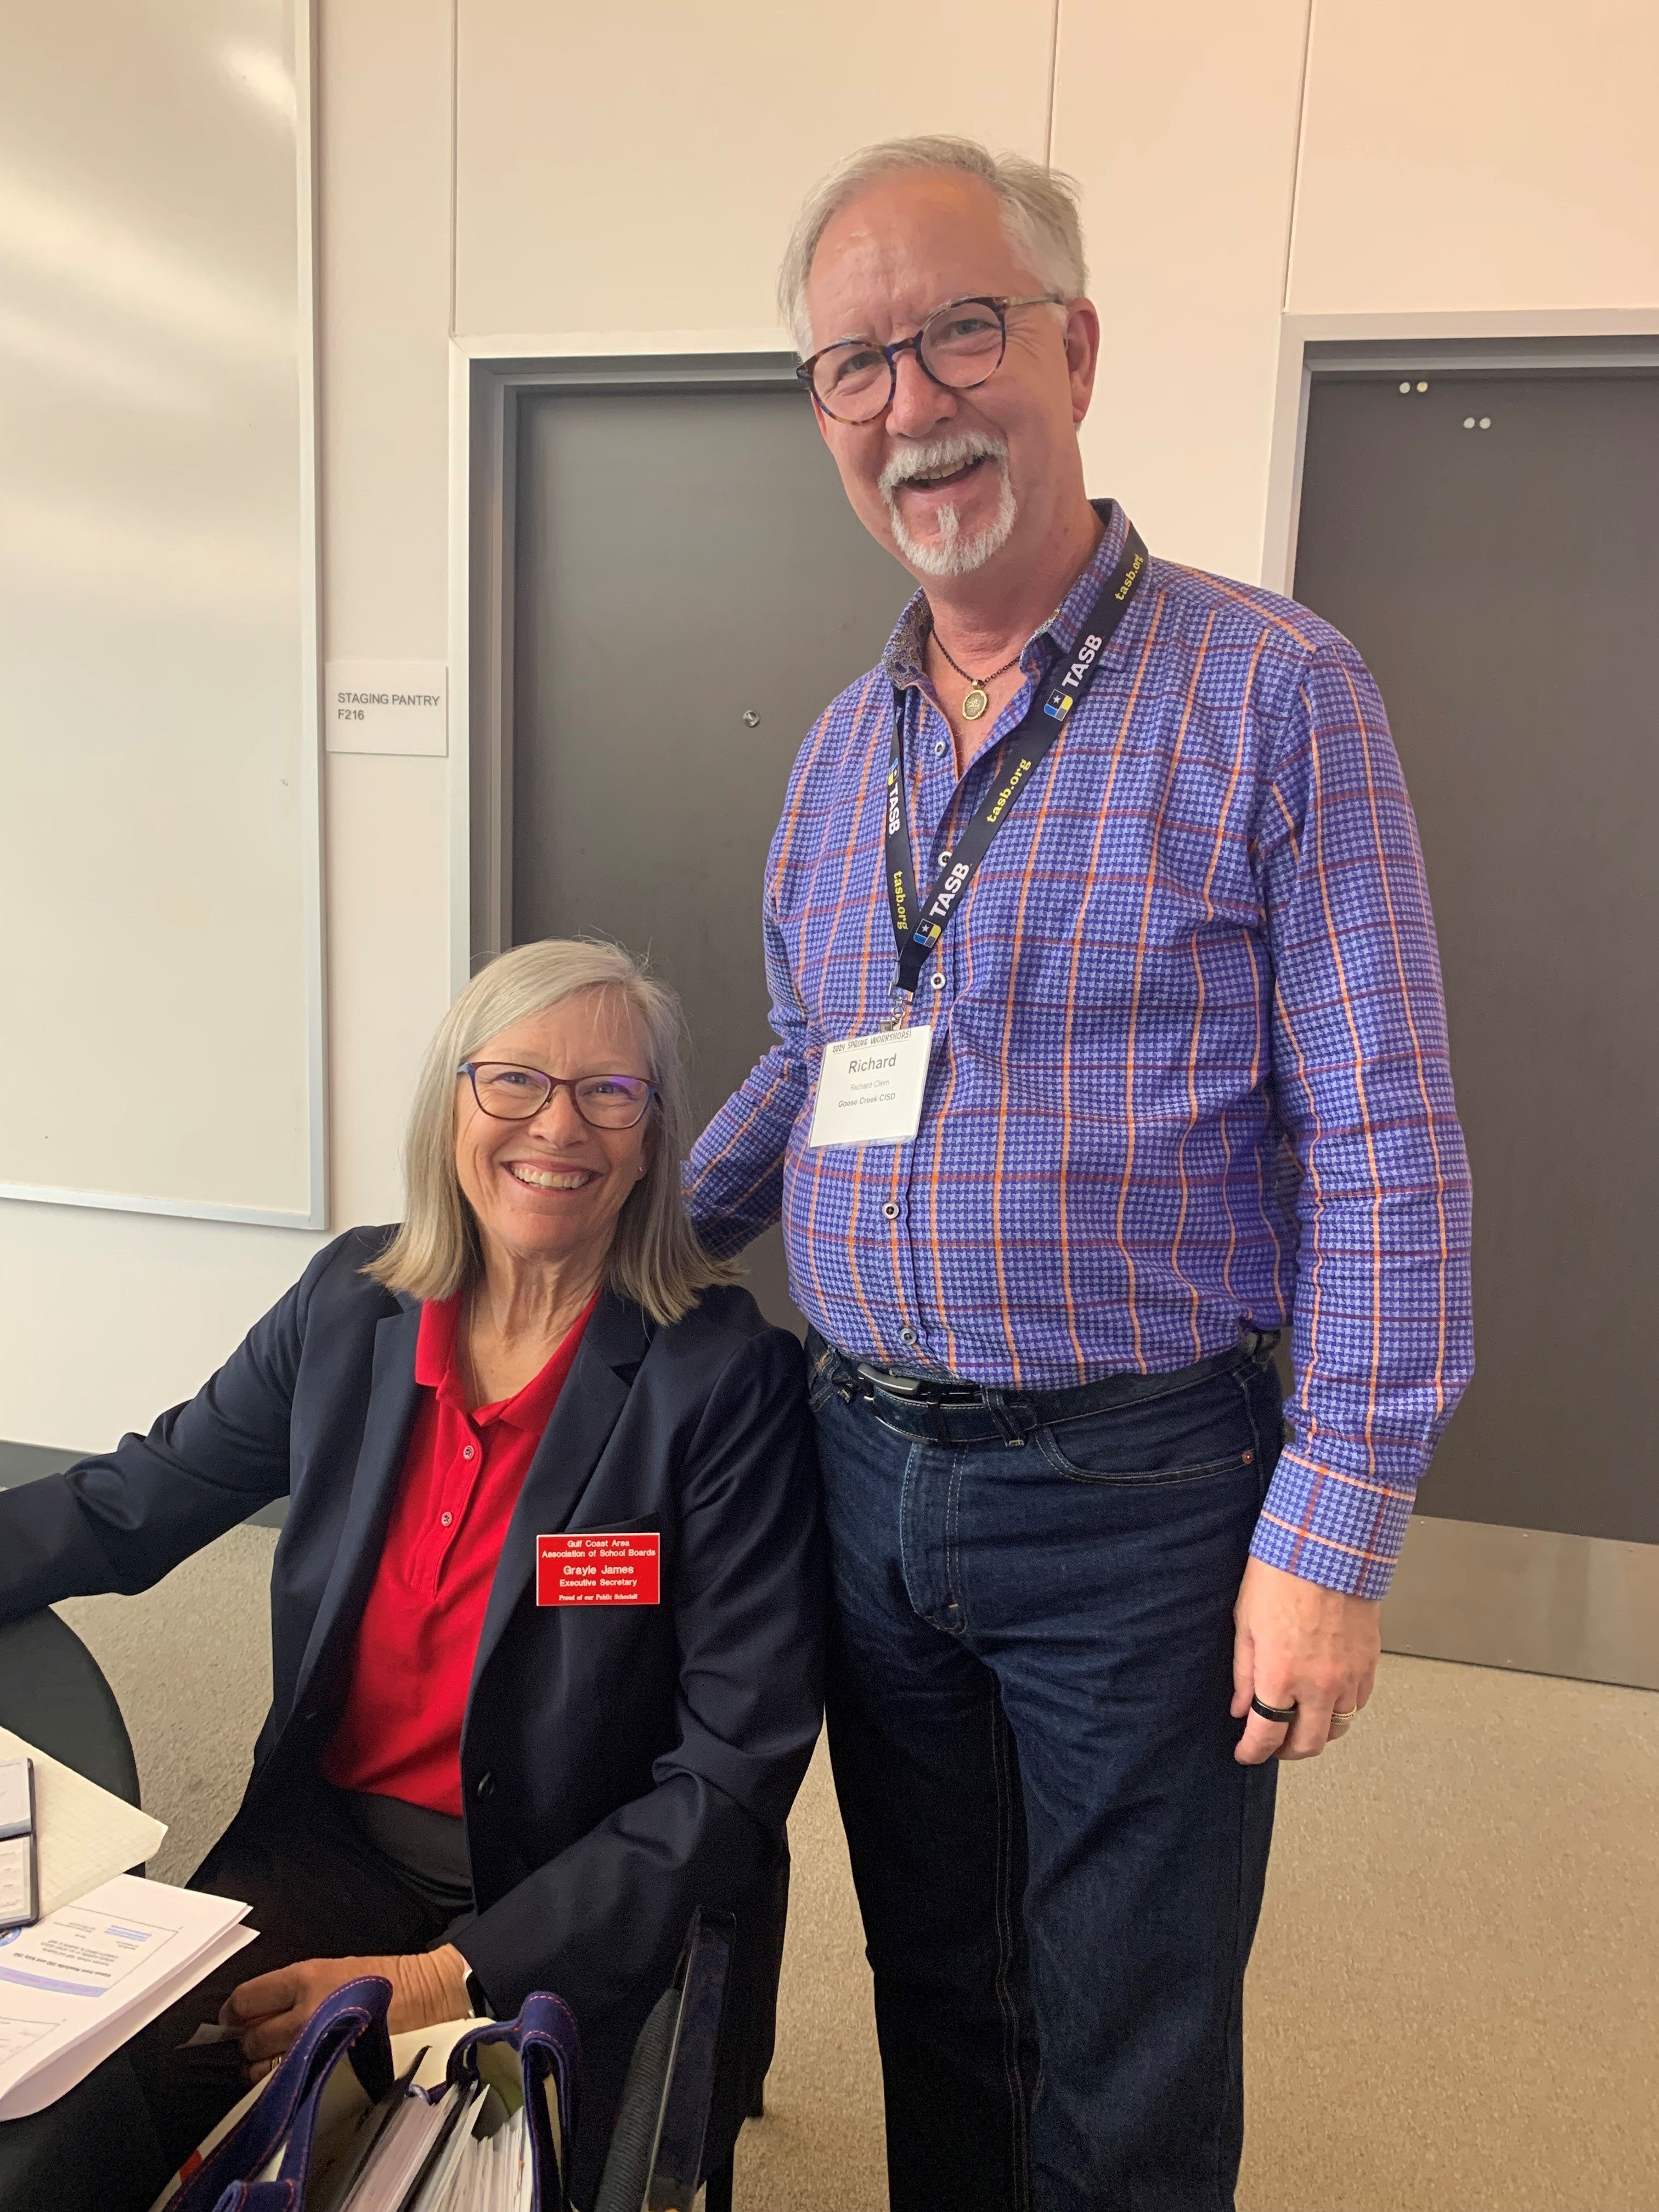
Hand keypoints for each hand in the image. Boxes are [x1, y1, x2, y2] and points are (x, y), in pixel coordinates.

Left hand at [220, 1943, 471, 2077]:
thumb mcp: (333, 1968)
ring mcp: (316, 2049)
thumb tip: (250, 2012)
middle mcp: (306, 2014)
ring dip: (260, 2068)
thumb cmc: (381, 1982)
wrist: (426, 2001)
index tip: (231, 2018)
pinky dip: (279, 2085)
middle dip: (249, 2042)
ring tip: (276, 2061)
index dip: (233, 2012)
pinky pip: (285, 2087)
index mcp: (307, 1978)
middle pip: (250, 2038)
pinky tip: (289, 2077)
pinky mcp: (328, 2075)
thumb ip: (290, 1990)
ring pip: (261, 2070)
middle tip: (259, 2040)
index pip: (245, 2000)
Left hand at [1231, 1555, 1379, 1764]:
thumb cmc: (1281, 1575)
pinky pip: (1359, 1703)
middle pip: (1307, 1744)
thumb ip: (1243, 1673)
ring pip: (1337, 1728)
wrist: (1326, 1546)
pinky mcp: (1369, 1664)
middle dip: (1286, 1752)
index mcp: (1281, 1675)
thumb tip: (1241, 1709)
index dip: (1252, 1752)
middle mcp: (1318, 1683)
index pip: (1267, 1735)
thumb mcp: (1246, 1623)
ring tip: (1300, 1723)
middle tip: (1272, 1745)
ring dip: (1317, 1733)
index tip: (1244, 1754)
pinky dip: (1342, 1709)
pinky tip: (1327, 1700)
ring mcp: (1348, 1676)